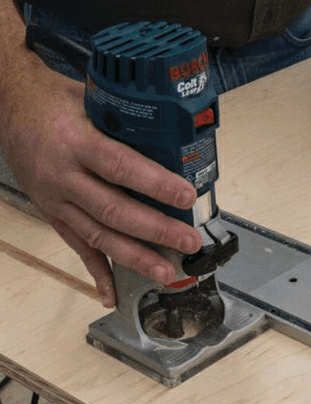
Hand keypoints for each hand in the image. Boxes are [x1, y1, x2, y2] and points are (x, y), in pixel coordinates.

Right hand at [1, 66, 201, 306]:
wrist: (8, 106)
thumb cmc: (52, 101)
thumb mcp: (90, 99)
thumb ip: (127, 124)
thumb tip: (173, 142)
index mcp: (74, 141)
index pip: (120, 166)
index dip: (155, 184)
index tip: (186, 197)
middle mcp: (63, 175)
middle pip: (114, 211)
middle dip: (156, 231)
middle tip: (189, 242)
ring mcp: (56, 201)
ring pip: (98, 237)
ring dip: (135, 258)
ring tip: (165, 273)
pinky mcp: (53, 215)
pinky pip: (77, 248)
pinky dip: (97, 273)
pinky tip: (112, 293)